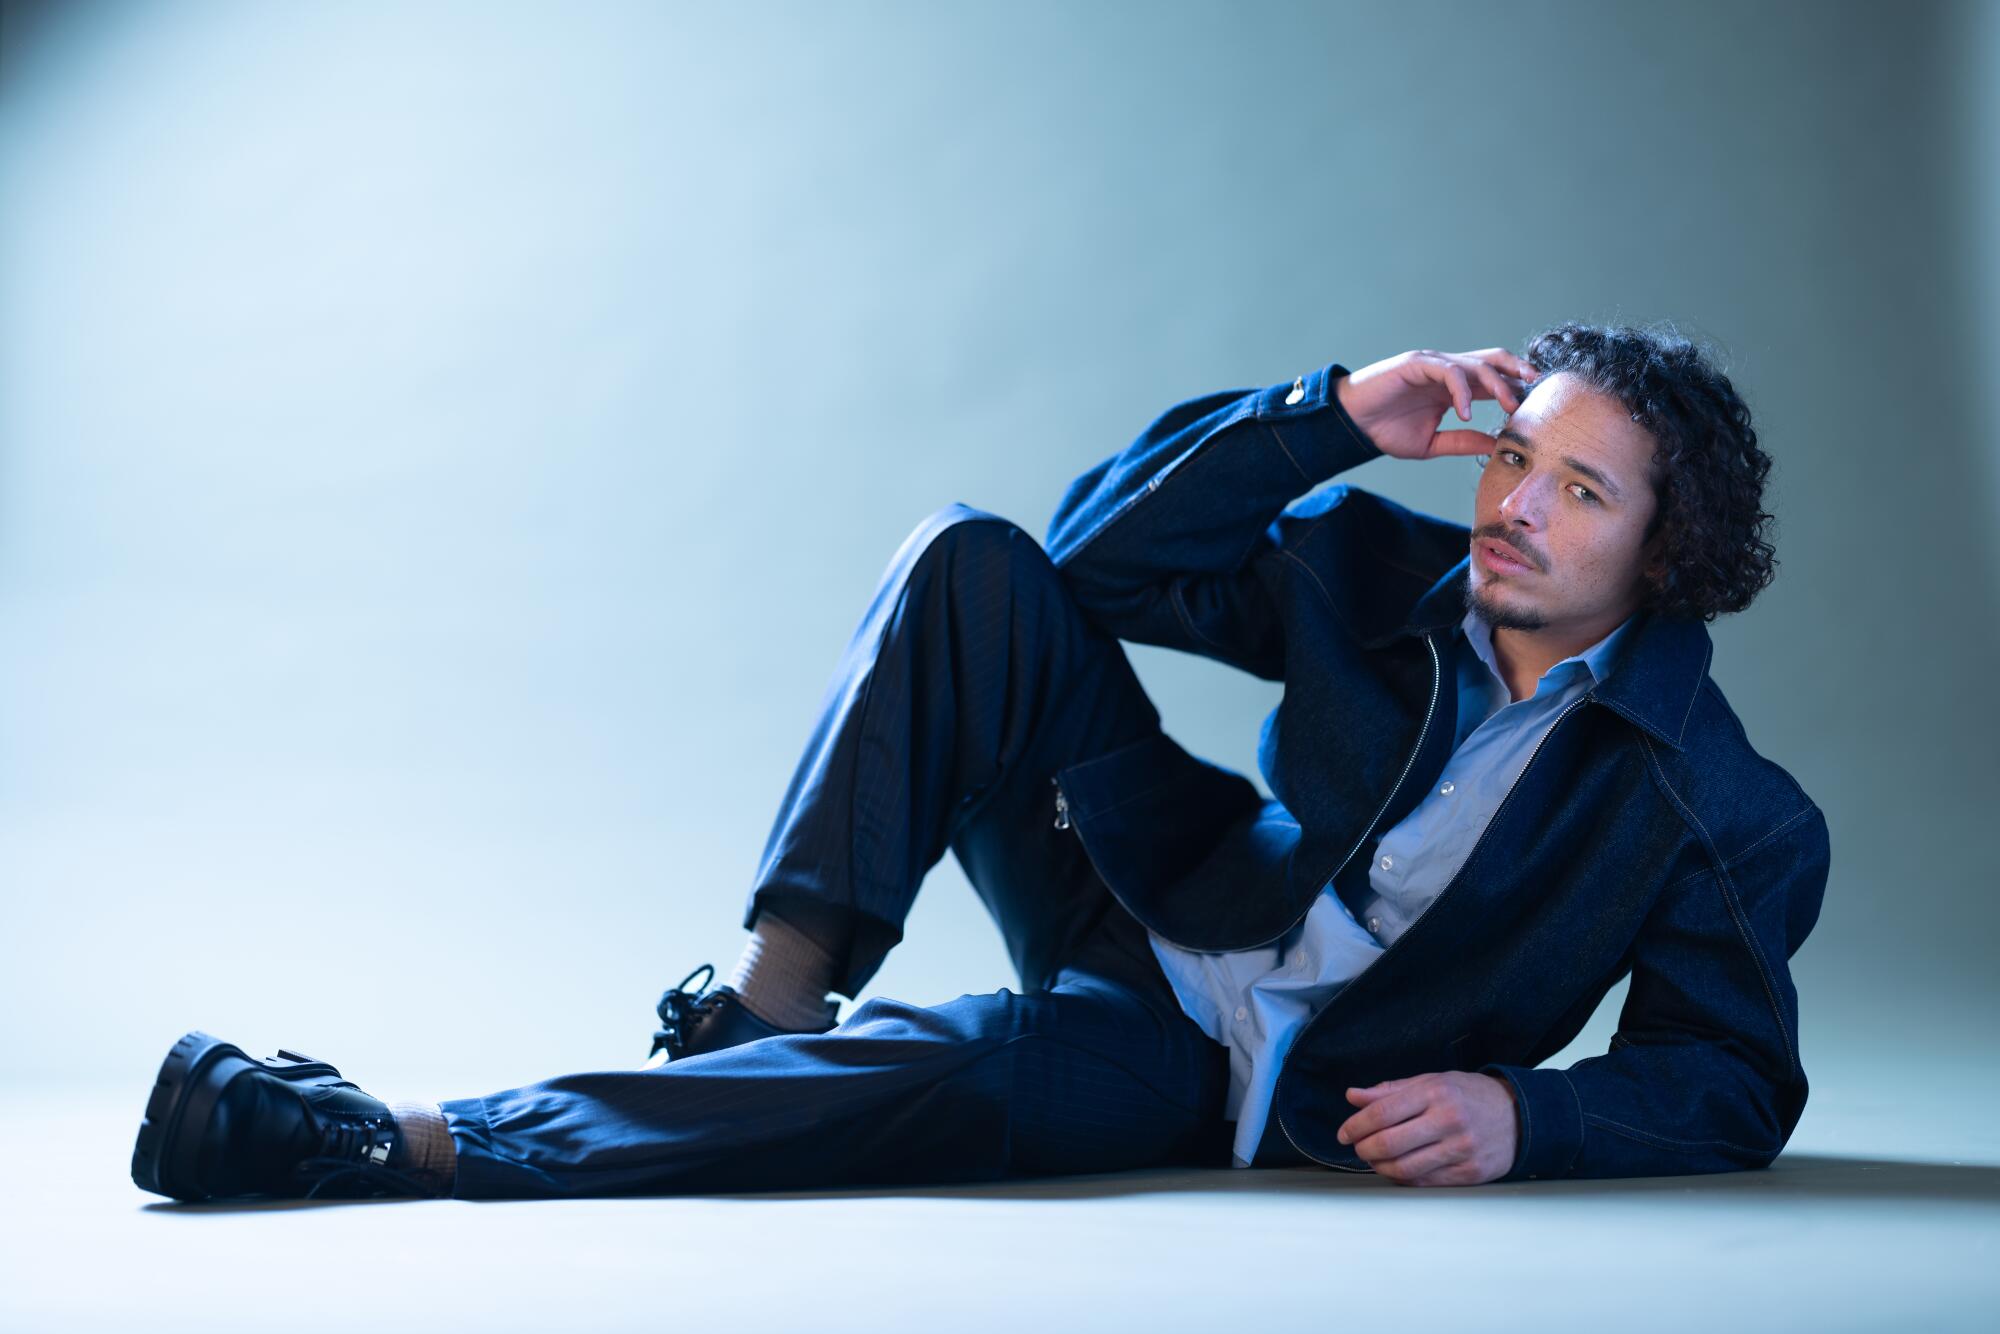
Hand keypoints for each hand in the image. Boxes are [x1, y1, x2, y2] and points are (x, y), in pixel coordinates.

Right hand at [1333, 348, 1538, 461]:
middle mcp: (1447, 370)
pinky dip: (1462, 390)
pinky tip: (1466, 413)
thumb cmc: (1385, 431)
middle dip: (1518, 374)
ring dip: (1499, 384)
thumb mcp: (1433, 443)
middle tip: (1535, 396)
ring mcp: (1433, 364)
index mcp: (1453, 387)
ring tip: (1510, 408)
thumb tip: (1496, 446)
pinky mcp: (1416, 364)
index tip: (1534, 412)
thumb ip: (1464, 442)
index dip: (1516, 391)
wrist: (1350, 425)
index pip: (1494, 380)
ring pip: (1477, 364)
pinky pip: (1449, 371)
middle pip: (1494, 360)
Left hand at [1335, 1071, 1520, 1185]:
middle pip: (1390, 1143)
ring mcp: (1461, 1149)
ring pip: (1405, 1168)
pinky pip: (1425, 1182)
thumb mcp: (1432, 1081)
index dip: (1356, 1125)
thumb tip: (1353, 1096)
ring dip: (1379, 1167)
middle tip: (1356, 1147)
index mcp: (1436, 1092)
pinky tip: (1396, 1169)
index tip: (1344, 1133)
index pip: (1382, 1112)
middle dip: (1363, 1148)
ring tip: (1374, 1159)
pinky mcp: (1470, 1173)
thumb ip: (1390, 1091)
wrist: (1519, 1115)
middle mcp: (1449, 1120)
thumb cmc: (1470, 1095)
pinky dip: (1403, 1178)